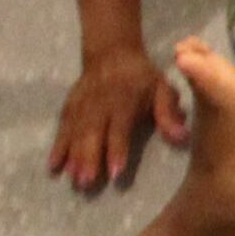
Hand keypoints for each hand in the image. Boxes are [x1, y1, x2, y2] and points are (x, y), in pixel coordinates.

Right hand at [57, 52, 186, 193]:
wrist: (112, 52)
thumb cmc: (143, 77)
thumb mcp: (162, 88)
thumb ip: (168, 113)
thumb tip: (181, 137)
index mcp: (124, 100)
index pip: (119, 128)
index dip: (117, 149)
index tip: (115, 172)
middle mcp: (99, 104)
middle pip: (92, 133)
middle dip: (88, 158)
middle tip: (87, 183)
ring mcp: (82, 105)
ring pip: (75, 132)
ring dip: (72, 156)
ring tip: (72, 179)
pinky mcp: (70, 106)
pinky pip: (62, 127)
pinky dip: (57, 146)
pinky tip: (53, 166)